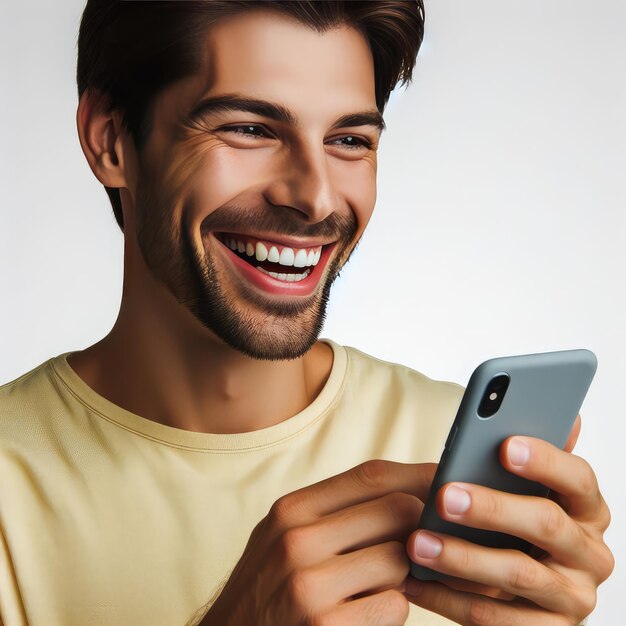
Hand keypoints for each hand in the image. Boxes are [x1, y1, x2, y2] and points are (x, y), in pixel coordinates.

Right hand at [200, 460, 436, 625]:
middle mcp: (297, 540)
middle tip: (422, 540)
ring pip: (399, 559)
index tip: (443, 479)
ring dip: (402, 574)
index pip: (371, 475)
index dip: (416, 474)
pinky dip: (390, 609)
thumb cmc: (268, 587)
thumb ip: (331, 511)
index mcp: (291, 510)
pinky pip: (393, 606)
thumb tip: (403, 490)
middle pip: (395, 510)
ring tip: (379, 583)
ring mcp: (310, 585)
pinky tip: (366, 613)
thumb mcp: (284, 535)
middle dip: (418, 526)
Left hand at [405, 415, 613, 624]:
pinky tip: (413, 582)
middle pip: (546, 524)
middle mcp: (590, 553)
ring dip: (462, 557)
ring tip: (416, 543)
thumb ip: (533, 458)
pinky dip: (450, 599)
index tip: (504, 445)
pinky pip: (495, 619)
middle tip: (444, 495)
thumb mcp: (523, 491)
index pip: (578, 478)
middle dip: (492, 508)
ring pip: (518, 574)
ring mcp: (573, 597)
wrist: (517, 598)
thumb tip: (571, 415)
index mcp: (587, 509)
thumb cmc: (514, 524)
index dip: (545, 460)